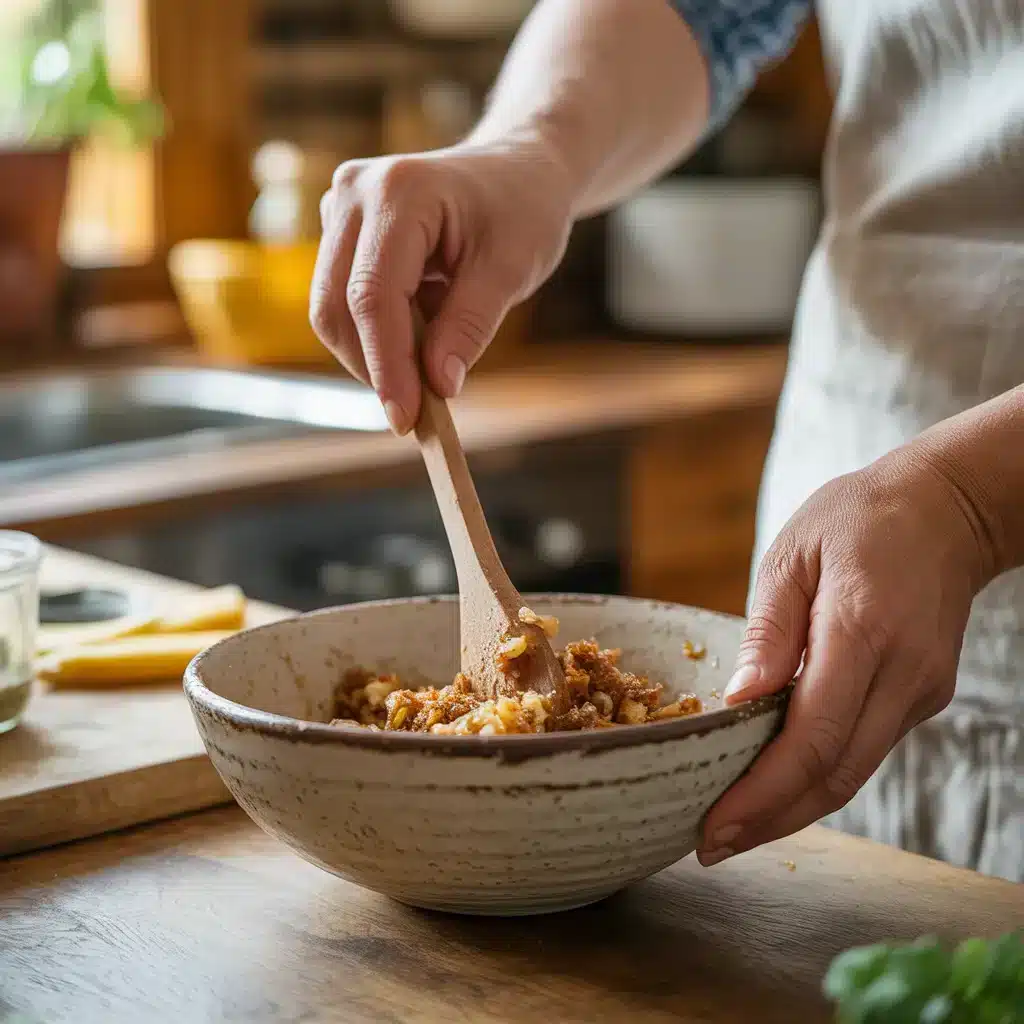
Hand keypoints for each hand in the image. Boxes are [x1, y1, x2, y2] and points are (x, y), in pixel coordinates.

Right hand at [310, 139, 573, 433]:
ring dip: (374, 353)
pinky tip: (419, 334)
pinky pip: (342, 301)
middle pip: (335, 306)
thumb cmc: (522, 211)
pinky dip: (376, 335)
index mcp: (398, 191)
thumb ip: (470, 326)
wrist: (516, 172)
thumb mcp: (513, 269)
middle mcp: (353, 193)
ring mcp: (338, 209)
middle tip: (417, 414)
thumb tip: (438, 386)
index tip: (406, 418)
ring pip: (331, 310)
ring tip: (429, 365)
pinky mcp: (339, 232)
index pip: (373, 295)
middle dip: (373, 367)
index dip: (385, 364)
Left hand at [697, 445, 993, 865]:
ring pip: (853, 773)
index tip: (713, 825)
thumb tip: (738, 703)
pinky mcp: (922, 697)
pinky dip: (818, 776)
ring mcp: (921, 691)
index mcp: (862, 630)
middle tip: (710, 845)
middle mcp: (902, 674)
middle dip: (771, 821)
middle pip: (836, 776)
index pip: (813, 737)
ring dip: (793, 808)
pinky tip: (776, 783)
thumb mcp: (793, 556)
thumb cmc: (858, 520)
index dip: (762, 793)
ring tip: (733, 825)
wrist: (947, 510)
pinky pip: (864, 750)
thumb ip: (768, 633)